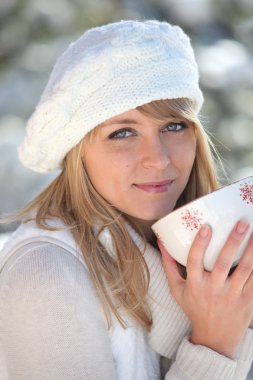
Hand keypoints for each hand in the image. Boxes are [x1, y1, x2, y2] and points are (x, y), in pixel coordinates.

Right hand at [158, 220, 252, 358]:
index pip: (195, 261)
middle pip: (224, 263)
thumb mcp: (177, 290)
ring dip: (252, 250)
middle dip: (233, 241)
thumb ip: (169, 266)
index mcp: (195, 286)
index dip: (200, 244)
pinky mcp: (248, 301)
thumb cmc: (194, 309)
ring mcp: (232, 296)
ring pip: (245, 270)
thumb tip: (162, 242)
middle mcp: (213, 290)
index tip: (207, 227)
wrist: (216, 339)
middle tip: (241, 224)